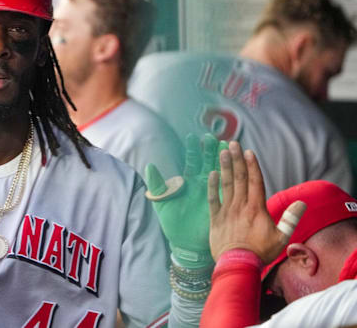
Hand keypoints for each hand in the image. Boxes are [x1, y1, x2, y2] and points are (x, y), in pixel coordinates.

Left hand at [145, 133, 227, 267]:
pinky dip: (230, 180)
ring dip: (223, 160)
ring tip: (227, 146)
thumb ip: (157, 185)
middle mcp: (202, 184)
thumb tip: (149, 166)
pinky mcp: (222, 204)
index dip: (193, 149)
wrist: (185, 244)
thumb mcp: (162, 202)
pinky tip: (233, 170)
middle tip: (213, 137)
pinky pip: (227, 190)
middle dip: (210, 149)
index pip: (191, 161)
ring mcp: (213, 193)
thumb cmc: (172, 222)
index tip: (193, 136)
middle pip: (208, 162)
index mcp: (188, 181)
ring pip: (220, 172)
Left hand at [207, 141, 305, 263]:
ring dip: (224, 167)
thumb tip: (302, 203)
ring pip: (226, 184)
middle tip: (232, 143)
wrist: (237, 265)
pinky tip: (211, 174)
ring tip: (222, 152)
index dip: (252, 165)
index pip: (255, 181)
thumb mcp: (281, 237)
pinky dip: (212, 186)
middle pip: (239, 178)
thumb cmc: (260, 252)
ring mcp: (226, 211)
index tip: (249, 152)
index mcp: (256, 208)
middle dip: (236, 159)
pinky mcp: (215, 218)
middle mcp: (241, 206)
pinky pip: (212, 199)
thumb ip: (291, 219)